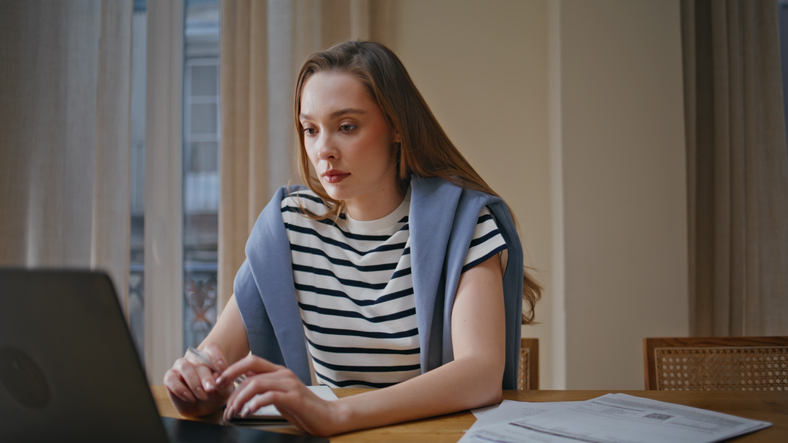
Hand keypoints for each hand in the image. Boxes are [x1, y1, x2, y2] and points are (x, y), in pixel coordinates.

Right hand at [163, 342, 234, 416]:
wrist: (202, 408)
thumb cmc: (216, 395)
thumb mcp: (225, 391)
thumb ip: (225, 383)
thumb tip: (218, 378)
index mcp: (209, 356)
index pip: (211, 348)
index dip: (217, 356)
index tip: (223, 369)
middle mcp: (193, 358)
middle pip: (198, 360)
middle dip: (206, 377)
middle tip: (211, 389)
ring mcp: (180, 367)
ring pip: (184, 367)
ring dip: (194, 382)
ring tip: (203, 396)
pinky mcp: (170, 378)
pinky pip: (171, 379)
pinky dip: (181, 389)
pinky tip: (190, 398)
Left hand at [217, 355, 346, 435]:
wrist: (327, 417)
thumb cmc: (302, 409)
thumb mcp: (280, 395)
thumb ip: (265, 386)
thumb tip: (243, 382)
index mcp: (279, 371)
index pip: (251, 361)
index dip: (232, 369)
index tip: (219, 383)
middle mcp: (284, 374)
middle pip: (250, 371)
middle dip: (232, 384)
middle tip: (224, 404)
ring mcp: (290, 384)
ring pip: (256, 384)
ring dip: (240, 399)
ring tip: (234, 412)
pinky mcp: (294, 397)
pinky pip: (269, 397)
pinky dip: (255, 404)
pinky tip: (249, 413)